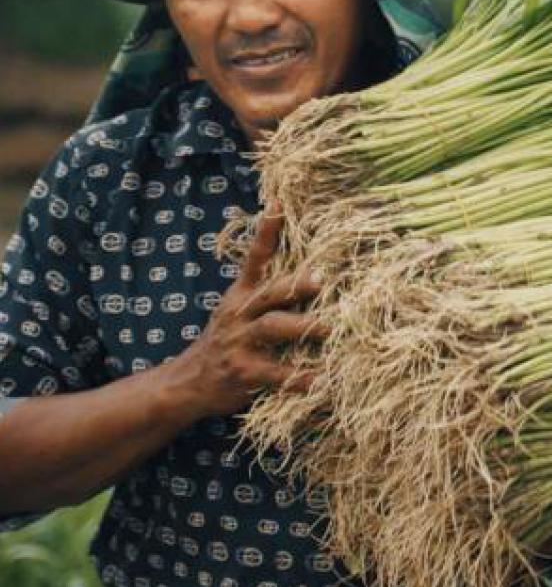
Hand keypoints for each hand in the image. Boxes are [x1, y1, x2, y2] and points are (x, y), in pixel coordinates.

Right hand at [173, 207, 324, 417]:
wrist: (188, 382)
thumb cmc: (227, 341)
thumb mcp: (238, 309)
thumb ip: (268, 292)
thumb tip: (315, 272)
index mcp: (241, 294)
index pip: (254, 256)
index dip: (266, 230)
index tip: (278, 204)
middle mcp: (239, 313)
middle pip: (269, 292)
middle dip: (296, 285)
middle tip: (322, 279)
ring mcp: (239, 342)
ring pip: (273, 328)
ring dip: (303, 326)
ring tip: (329, 329)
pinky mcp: (243, 372)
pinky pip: (275, 373)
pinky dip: (299, 378)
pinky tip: (319, 380)